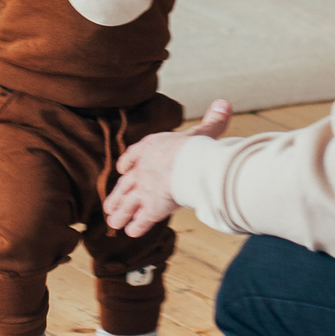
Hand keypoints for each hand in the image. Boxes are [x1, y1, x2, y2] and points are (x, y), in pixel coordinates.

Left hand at [104, 101, 233, 237]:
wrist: (188, 165)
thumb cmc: (195, 147)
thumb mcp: (202, 132)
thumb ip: (212, 121)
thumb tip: (224, 103)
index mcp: (150, 148)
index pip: (133, 155)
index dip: (128, 163)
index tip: (123, 168)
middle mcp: (143, 170)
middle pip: (127, 185)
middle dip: (118, 196)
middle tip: (110, 206)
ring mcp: (145, 191)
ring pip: (128, 204)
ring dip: (120, 214)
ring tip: (113, 223)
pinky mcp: (151, 208)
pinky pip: (141, 220)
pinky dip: (136, 226)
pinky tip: (131, 232)